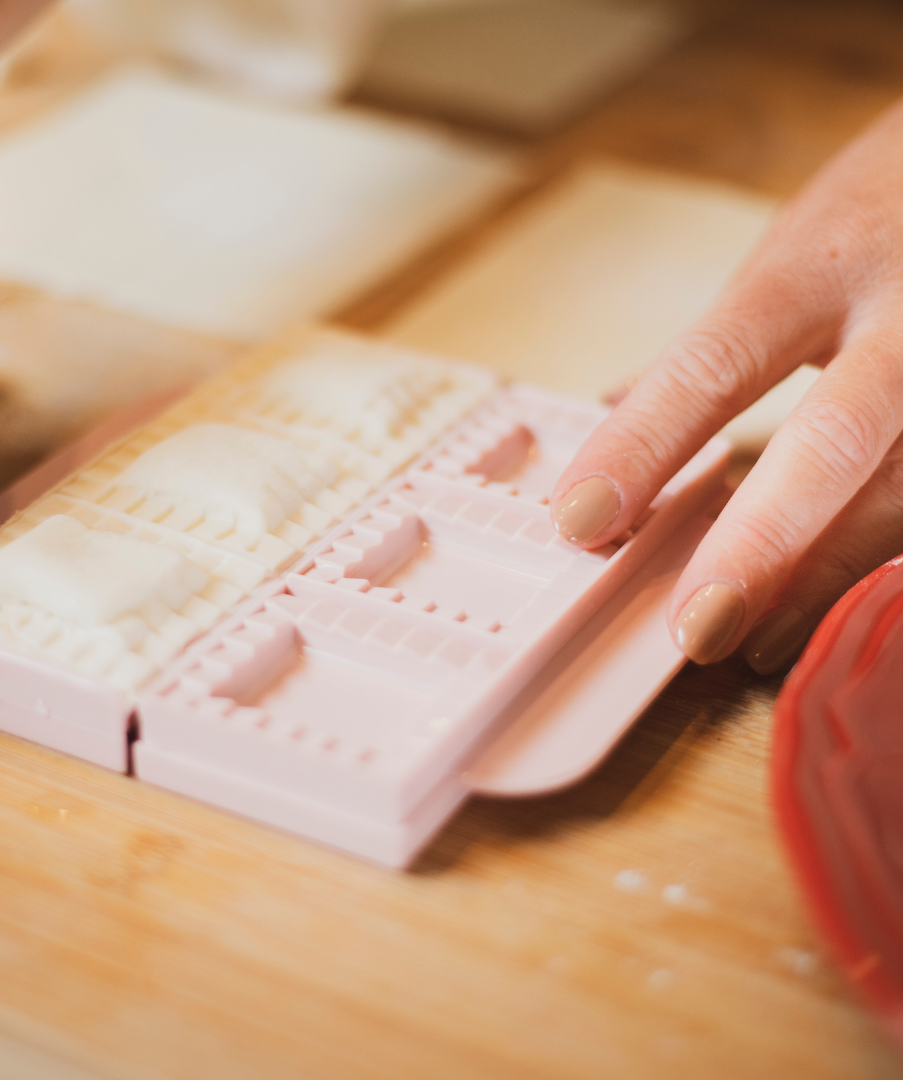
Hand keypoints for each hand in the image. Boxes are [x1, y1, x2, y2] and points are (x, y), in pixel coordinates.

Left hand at [550, 97, 902, 673]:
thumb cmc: (884, 214)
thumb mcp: (794, 251)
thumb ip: (715, 348)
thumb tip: (607, 416)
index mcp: (818, 264)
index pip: (713, 364)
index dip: (642, 446)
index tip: (577, 519)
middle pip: (832, 442)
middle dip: (757, 546)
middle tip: (691, 629)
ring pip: (902, 494)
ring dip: (819, 581)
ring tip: (746, 639)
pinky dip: (872, 568)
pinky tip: (818, 609)